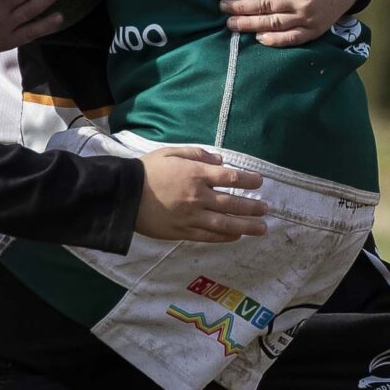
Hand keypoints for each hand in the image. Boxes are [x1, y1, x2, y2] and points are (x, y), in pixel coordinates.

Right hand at [134, 147, 269, 242]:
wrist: (124, 195)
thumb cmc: (146, 171)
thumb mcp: (170, 152)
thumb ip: (197, 154)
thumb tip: (219, 160)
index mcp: (195, 174)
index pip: (230, 178)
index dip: (248, 180)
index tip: (259, 182)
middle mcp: (198, 197)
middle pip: (233, 203)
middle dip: (252, 207)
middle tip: (265, 209)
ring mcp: (191, 217)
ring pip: (225, 224)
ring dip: (246, 226)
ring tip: (261, 228)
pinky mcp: (182, 232)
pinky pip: (209, 236)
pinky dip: (225, 237)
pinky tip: (236, 236)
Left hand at [221, 0, 358, 45]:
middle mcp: (301, 1)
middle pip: (264, 6)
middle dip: (240, 7)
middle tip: (222, 7)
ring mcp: (307, 19)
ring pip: (273, 24)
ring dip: (250, 25)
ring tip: (231, 24)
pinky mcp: (313, 31)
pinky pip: (292, 39)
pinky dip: (275, 40)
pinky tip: (259, 38)